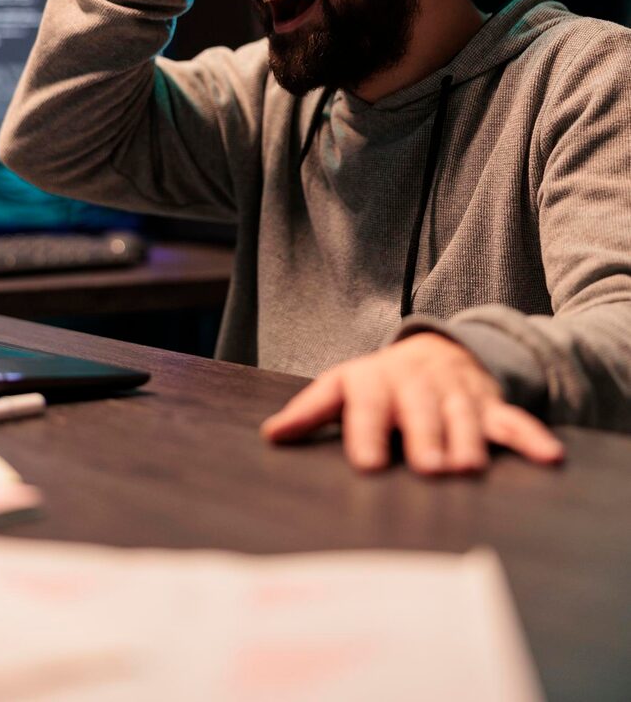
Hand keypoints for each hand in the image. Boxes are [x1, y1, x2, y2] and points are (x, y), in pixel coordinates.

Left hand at [261, 333, 564, 474]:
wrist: (432, 349)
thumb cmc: (378, 384)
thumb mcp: (342, 388)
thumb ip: (309, 412)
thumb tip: (269, 435)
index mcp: (374, 382)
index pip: (365, 404)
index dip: (366, 432)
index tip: (367, 465)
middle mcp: (416, 385)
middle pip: (420, 412)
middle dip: (425, 438)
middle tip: (427, 468)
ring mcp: (455, 393)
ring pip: (464, 417)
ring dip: (468, 440)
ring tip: (467, 469)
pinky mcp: (489, 405)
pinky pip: (512, 420)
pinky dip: (530, 438)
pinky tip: (549, 457)